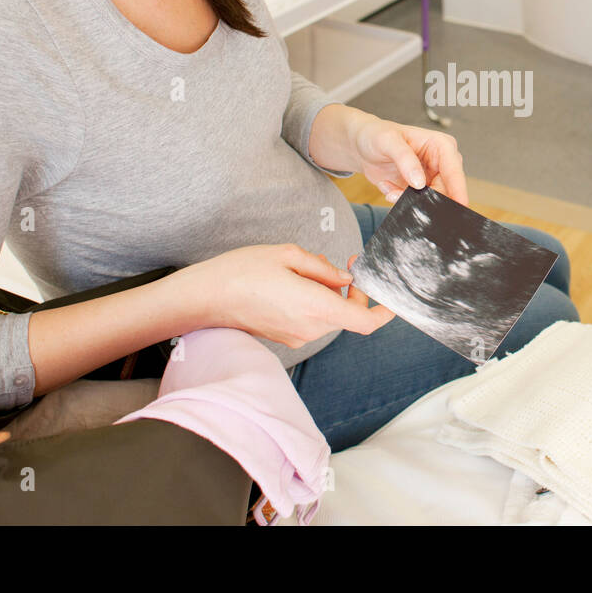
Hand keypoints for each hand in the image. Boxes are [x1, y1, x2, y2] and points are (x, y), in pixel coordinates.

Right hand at [186, 244, 393, 347]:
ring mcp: (298, 336)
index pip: (365, 322)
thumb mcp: (288, 255)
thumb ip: (323, 269)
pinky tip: (293, 283)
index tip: (386, 293)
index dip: (383, 311)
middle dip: (350, 290)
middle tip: (339, 263)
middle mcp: (311, 328)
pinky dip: (314, 302)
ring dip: (329, 294)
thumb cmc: (243, 271)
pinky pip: (312, 320)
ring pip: (330, 315)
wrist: (205, 297)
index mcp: (316, 307)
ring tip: (305, 269)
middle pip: (347, 315)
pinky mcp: (287, 337)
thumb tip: (344, 278)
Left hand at [351, 116, 468, 206]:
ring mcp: (430, 178)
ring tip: (388, 188)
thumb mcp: (388, 141)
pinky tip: (387, 186)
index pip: (454, 171)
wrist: (361, 145)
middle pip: (445, 191)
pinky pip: (415, 204)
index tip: (460, 205)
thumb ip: (405, 159)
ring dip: (407, 199)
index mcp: (441, 145)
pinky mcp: (419, 190)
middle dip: (422, 198)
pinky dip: (399, 199)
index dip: (458, 189)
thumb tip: (419, 182)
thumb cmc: (376, 134)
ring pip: (430, 201)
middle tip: (397, 195)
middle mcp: (440, 163)